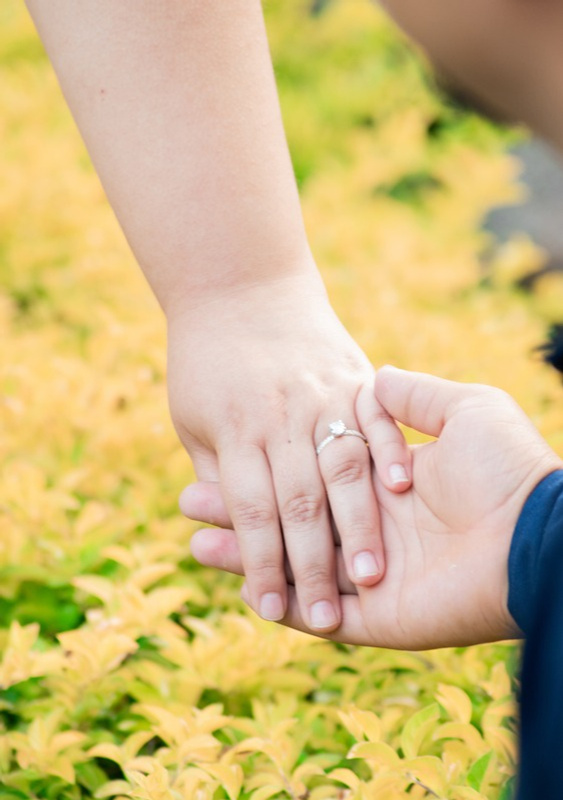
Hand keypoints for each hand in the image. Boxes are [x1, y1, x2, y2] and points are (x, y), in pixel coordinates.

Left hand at [169, 272, 410, 632]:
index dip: (260, 563)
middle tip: (324, 617)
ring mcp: (321, 392)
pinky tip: (404, 488)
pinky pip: (376, 416)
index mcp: (236, 431)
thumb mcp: (194, 419)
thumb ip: (218, 474)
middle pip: (299, 500)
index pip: (251, 510)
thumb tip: (229, 536)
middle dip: (311, 563)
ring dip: (357, 524)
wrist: (239, 286)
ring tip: (369, 577)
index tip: (271, 611)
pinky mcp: (353, 374)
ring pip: (342, 467)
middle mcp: (281, 415)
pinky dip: (390, 449)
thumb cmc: (207, 362)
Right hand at [181, 366, 562, 648]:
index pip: (308, 478)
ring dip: (243, 557)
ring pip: (293, 567)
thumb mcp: (462, 410)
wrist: (541, 530)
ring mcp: (373, 578)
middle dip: (238, 514)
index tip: (222, 456)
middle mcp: (373, 530)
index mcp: (385, 485)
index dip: (266, 468)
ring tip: (193, 542)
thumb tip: (377, 374)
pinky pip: (318, 615)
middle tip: (189, 502)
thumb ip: (412, 398)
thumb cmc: (506, 466)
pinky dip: (278, 599)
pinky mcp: (379, 619)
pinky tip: (236, 582)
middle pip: (290, 523)